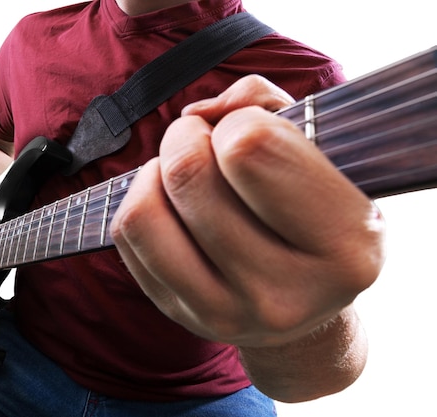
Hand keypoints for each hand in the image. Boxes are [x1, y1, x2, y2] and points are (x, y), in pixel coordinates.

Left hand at [110, 75, 384, 346]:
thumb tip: (197, 113)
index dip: (240, 121)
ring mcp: (225, 312)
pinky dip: (140, 200)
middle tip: (204, 141)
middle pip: (188, 174)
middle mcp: (284, 292)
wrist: (301, 303)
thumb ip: (265, 104)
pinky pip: (127, 235)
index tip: (249, 131)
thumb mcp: (319, 152)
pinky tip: (171, 204)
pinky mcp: (179, 312)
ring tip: (184, 172)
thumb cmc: (309, 212)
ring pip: (144, 212)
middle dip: (187, 137)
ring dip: (156, 171)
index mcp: (343, 246)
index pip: (250, 148)